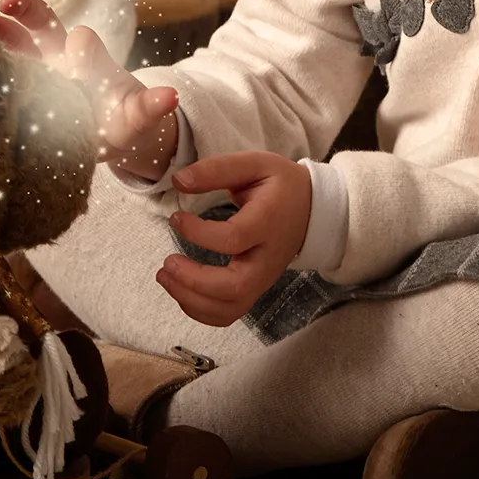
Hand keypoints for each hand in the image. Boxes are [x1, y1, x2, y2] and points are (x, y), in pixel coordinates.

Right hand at [0, 0, 178, 181]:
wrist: (106, 129)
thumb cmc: (122, 117)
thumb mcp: (137, 116)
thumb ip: (150, 107)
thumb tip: (171, 96)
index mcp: (90, 63)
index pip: (85, 46)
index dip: (82, 47)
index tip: (79, 42)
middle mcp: (60, 59)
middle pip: (44, 25)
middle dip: (29, 11)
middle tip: (8, 4)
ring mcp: (35, 72)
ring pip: (16, 45)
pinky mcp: (18, 93)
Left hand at [156, 152, 311, 326]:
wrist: (312, 211)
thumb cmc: (280, 186)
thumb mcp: (255, 164)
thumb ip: (216, 170)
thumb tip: (178, 181)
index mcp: (268, 222)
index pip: (234, 238)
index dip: (199, 233)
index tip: (176, 219)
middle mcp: (267, 258)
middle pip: (235, 287)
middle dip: (193, 282)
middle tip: (166, 264)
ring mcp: (263, 279)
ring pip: (230, 308)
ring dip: (192, 300)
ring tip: (165, 278)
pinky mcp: (256, 290)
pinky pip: (229, 313)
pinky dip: (202, 311)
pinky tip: (182, 291)